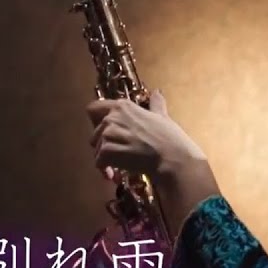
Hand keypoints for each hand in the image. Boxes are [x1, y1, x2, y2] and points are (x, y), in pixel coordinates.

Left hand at [87, 90, 221, 221]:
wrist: (172, 159)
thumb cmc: (171, 139)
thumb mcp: (163, 117)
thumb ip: (156, 105)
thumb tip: (158, 93)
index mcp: (123, 106)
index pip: (94, 109)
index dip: (98, 122)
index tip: (110, 133)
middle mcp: (112, 117)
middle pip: (94, 132)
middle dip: (103, 144)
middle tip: (117, 154)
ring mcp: (108, 134)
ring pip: (96, 149)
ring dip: (106, 159)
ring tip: (118, 167)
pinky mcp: (107, 151)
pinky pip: (98, 162)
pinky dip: (105, 170)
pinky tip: (116, 175)